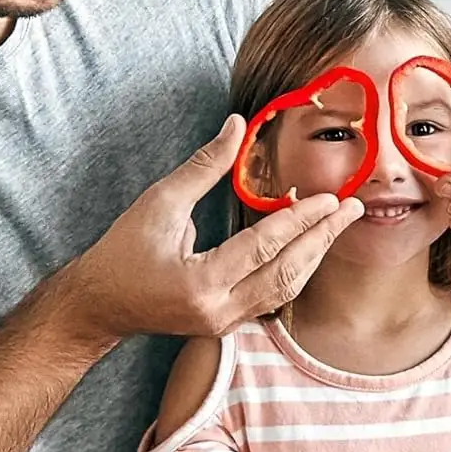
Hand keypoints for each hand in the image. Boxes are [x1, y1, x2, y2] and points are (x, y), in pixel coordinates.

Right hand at [62, 115, 363, 346]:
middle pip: (286, 273)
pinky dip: (296, 271)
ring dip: (315, 256)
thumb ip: (203, 167)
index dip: (300, 220)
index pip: (264, 247)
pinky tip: (312, 249)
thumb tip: (236, 126)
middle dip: (322, 239)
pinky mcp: (227, 326)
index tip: (330, 198)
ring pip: (285, 290)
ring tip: (338, 225)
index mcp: (199, 283)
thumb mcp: (159, 202)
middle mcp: (218, 311)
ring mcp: (225, 324)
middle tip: (351, 209)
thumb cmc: (122, 252)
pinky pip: (273, 299)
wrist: (98, 305)